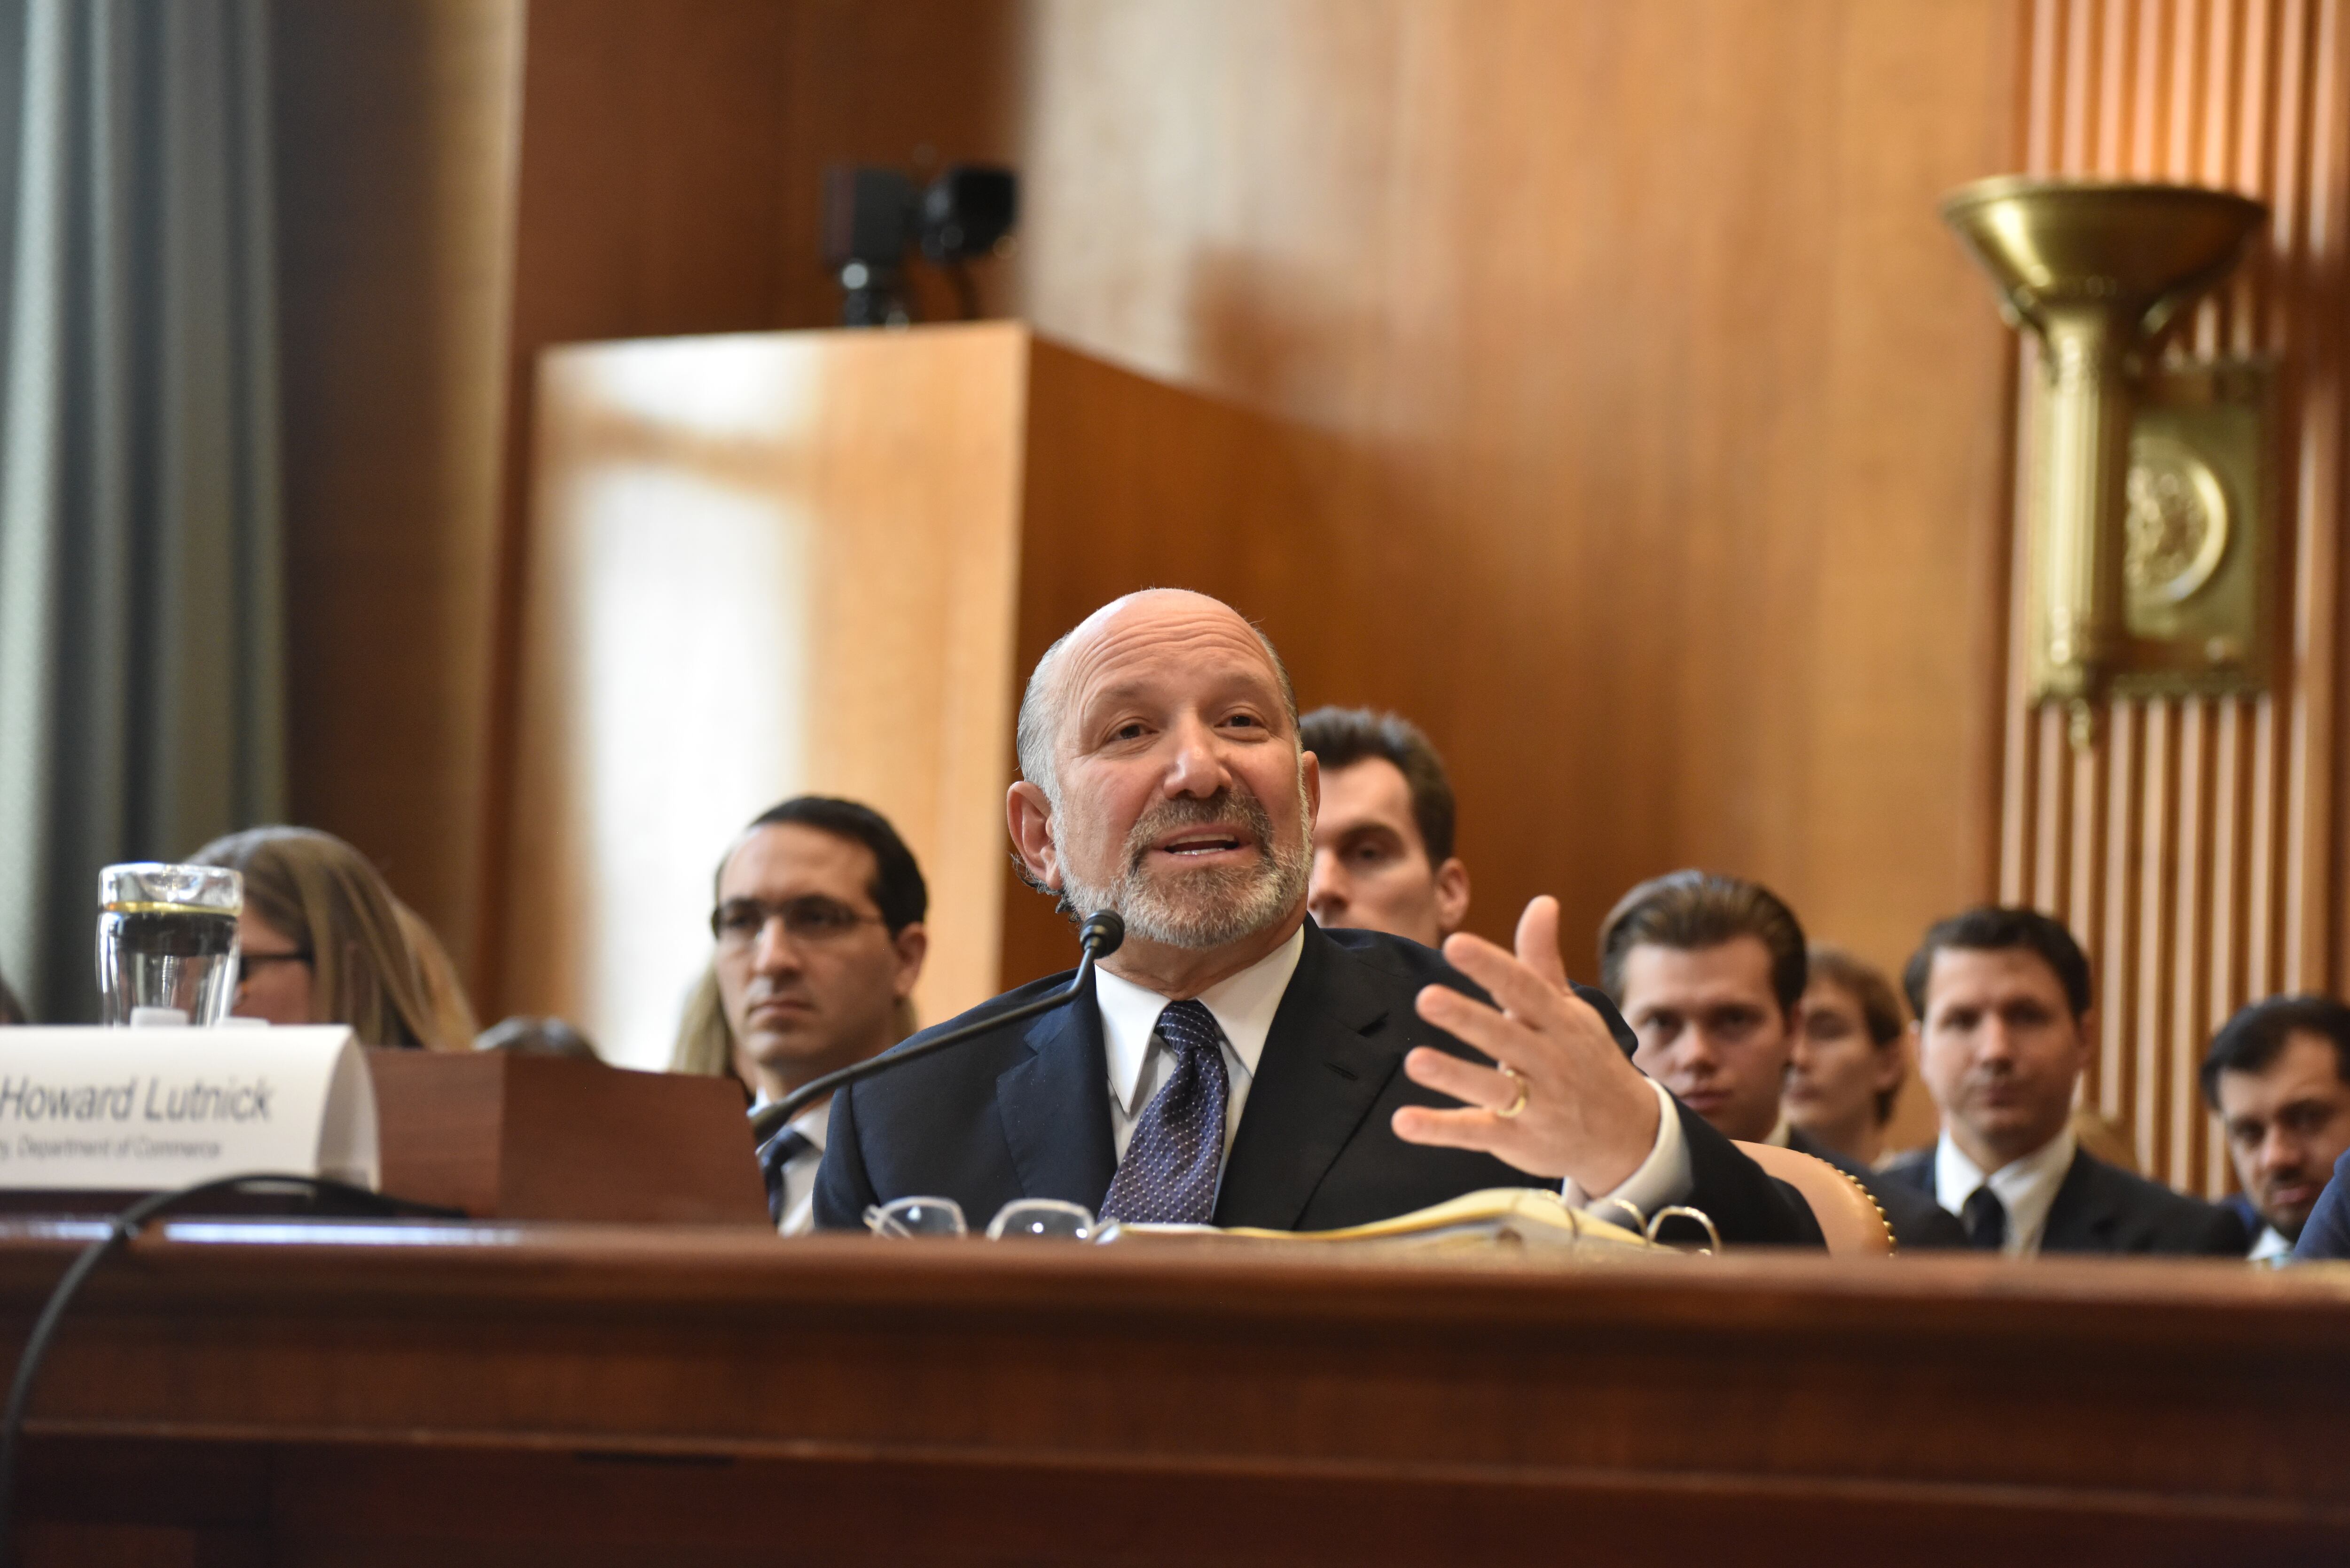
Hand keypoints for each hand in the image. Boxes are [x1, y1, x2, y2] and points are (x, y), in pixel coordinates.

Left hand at [1390, 895, 1661, 1193]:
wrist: (1628, 1135)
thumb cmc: (1585, 1058)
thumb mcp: (1570, 1010)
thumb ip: (1541, 960)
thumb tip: (1541, 901)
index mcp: (1560, 1023)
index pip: (1525, 990)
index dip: (1491, 966)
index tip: (1456, 943)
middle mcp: (1550, 1063)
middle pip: (1506, 1038)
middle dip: (1468, 1019)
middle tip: (1426, 998)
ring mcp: (1536, 1105)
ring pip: (1493, 1089)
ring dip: (1454, 1076)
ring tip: (1414, 1061)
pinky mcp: (1517, 1141)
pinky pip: (1477, 1133)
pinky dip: (1440, 1130)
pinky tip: (1402, 1121)